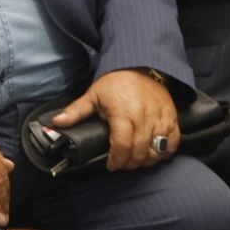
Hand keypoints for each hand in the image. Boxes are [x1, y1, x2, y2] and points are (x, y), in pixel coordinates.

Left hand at [50, 69, 178, 170]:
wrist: (141, 65)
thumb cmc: (116, 82)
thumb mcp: (93, 95)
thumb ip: (76, 111)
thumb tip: (57, 123)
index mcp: (122, 112)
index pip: (121, 145)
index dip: (116, 160)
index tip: (111, 164)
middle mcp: (143, 117)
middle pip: (139, 152)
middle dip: (129, 164)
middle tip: (121, 164)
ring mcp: (159, 118)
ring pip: (156, 151)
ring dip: (145, 161)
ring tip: (135, 160)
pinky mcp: (171, 118)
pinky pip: (172, 143)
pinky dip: (164, 152)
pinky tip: (153, 153)